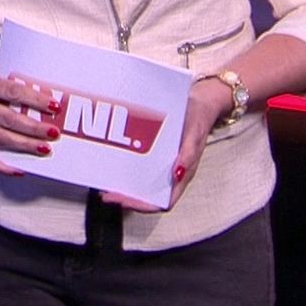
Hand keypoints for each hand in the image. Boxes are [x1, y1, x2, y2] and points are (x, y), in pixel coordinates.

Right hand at [0, 67, 59, 176]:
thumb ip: (13, 88)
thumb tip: (45, 102)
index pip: (13, 92)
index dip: (35, 100)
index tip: (54, 106)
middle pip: (8, 119)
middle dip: (34, 128)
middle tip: (53, 132)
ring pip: (0, 137)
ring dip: (24, 145)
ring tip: (44, 148)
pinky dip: (2, 165)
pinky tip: (18, 169)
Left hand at [105, 77, 233, 211]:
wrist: (200, 100)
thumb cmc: (199, 118)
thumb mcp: (195, 134)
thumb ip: (189, 155)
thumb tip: (178, 174)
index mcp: (182, 175)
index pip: (162, 202)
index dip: (142, 206)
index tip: (122, 201)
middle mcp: (170, 173)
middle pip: (148, 196)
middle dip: (126, 198)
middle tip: (106, 194)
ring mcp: (161, 164)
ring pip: (141, 184)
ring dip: (123, 186)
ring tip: (104, 184)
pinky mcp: (154, 153)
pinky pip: (138, 166)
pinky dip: (125, 169)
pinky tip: (112, 164)